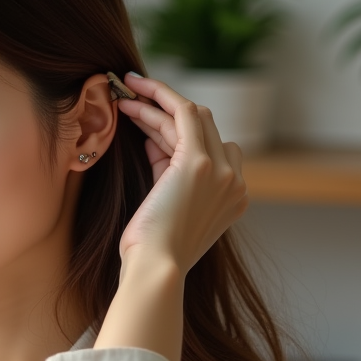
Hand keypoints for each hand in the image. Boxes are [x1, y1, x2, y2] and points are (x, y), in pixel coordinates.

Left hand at [114, 72, 248, 274]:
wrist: (155, 269)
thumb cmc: (151, 251)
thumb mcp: (166, 207)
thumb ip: (167, 175)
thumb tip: (151, 140)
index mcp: (232, 197)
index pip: (210, 149)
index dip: (174, 136)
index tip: (143, 130)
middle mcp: (235, 182)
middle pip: (205, 128)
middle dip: (166, 112)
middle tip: (133, 100)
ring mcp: (223, 171)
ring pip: (192, 116)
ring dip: (156, 102)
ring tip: (125, 94)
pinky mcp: (199, 162)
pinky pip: (182, 112)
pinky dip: (159, 96)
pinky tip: (133, 91)